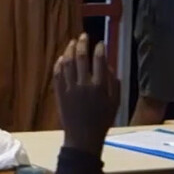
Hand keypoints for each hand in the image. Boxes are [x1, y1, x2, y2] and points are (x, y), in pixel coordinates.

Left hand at [54, 33, 120, 152]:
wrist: (83, 138)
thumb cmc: (102, 121)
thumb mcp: (115, 103)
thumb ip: (114, 84)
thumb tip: (109, 66)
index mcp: (100, 87)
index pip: (99, 61)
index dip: (99, 49)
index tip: (100, 43)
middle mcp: (84, 85)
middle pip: (81, 57)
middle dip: (83, 43)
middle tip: (84, 36)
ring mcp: (70, 88)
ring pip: (67, 63)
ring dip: (69, 50)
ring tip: (72, 42)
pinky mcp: (60, 93)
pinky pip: (57, 75)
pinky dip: (59, 64)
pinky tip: (62, 58)